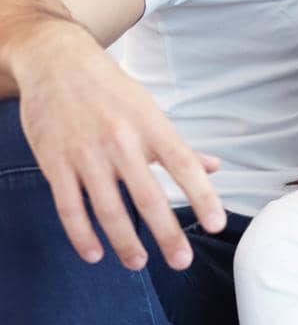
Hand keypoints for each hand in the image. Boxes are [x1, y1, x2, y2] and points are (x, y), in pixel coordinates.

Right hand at [13, 22, 223, 269]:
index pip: (183, 166)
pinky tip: (94, 254)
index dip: (202, 196)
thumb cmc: (110, 89)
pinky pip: (69, 206)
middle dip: (167, 233)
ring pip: (108, 208)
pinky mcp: (54, 162)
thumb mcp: (150, 110)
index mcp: (151, 126)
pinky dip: (81, 234)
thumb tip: (214, 168)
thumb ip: (179, 146)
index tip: (216, 225)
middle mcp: (121, 141)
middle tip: (181, 261)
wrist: (55, 61)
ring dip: (125, 241)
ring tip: (138, 263)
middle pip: (148, 196)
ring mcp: (85, 154)